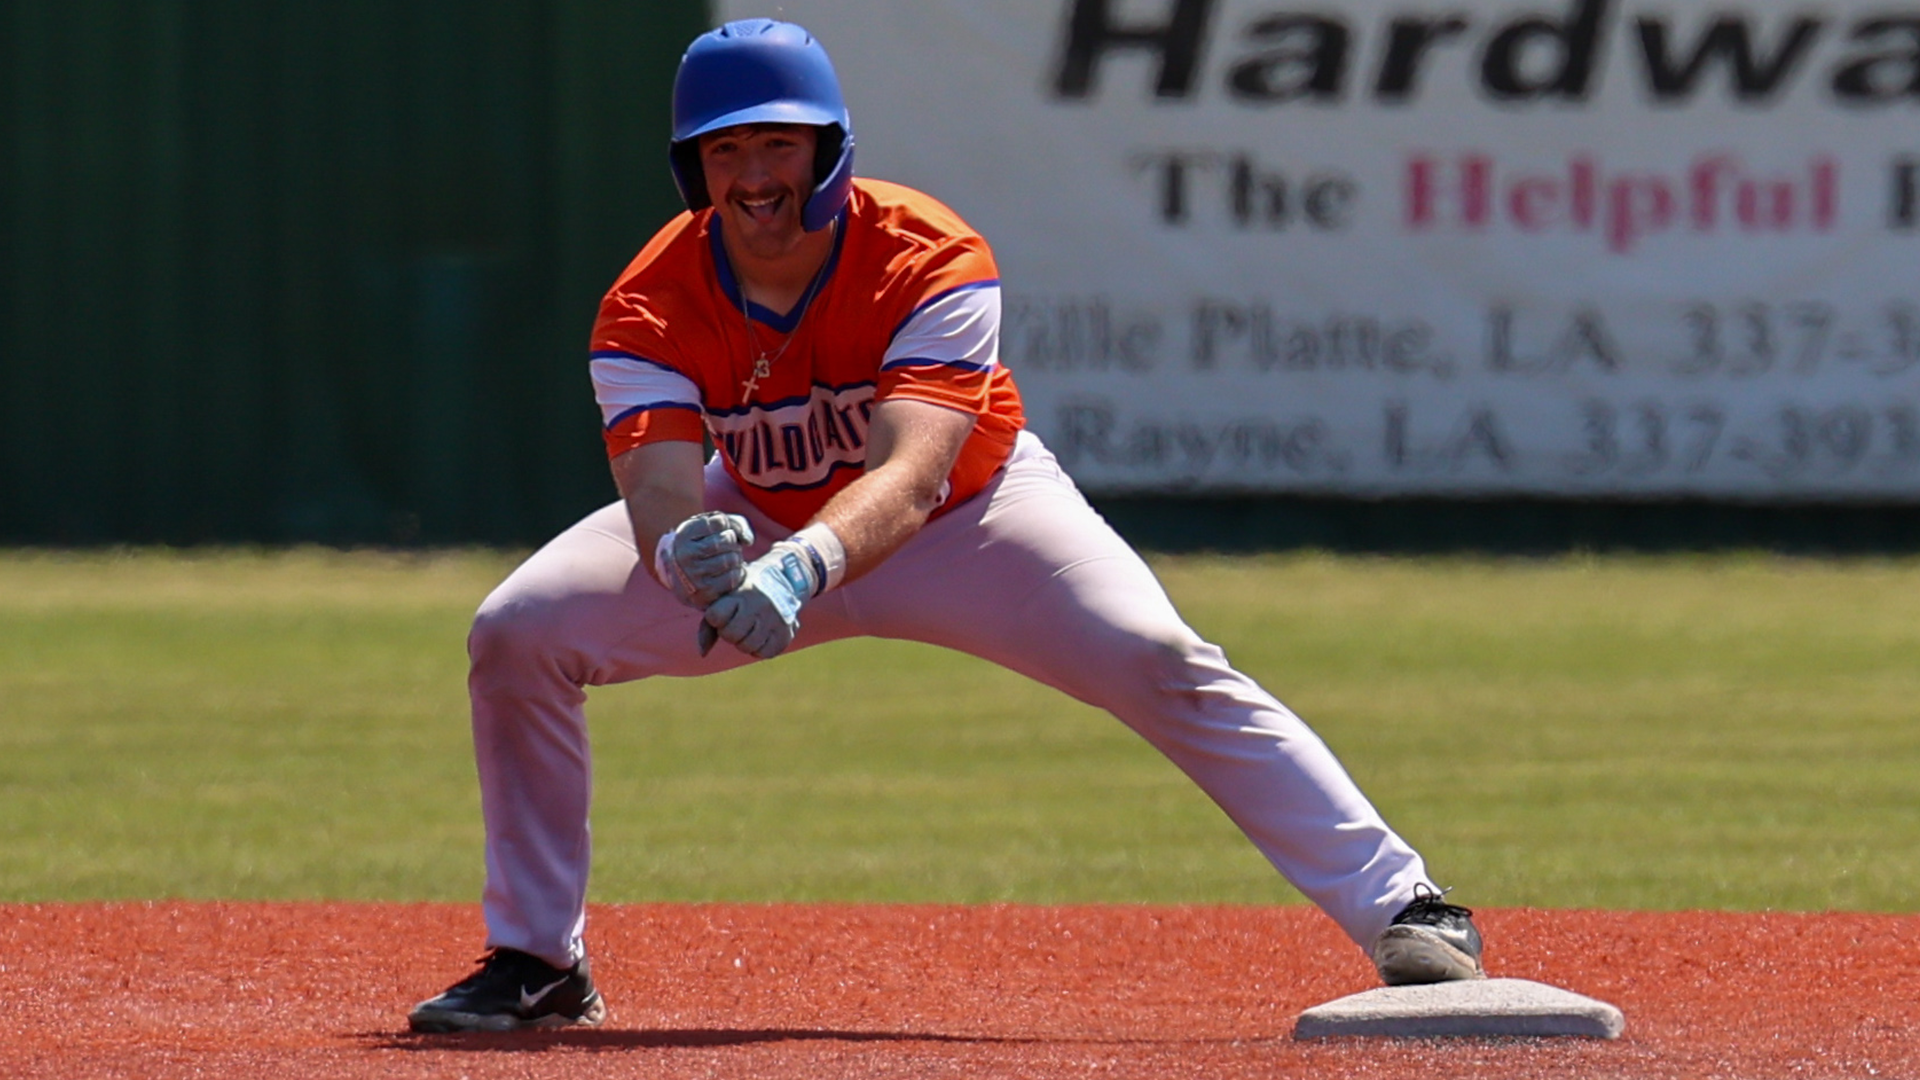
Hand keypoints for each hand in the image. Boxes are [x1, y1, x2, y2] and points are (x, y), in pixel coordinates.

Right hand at [654, 512, 753, 608]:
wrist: (683, 579)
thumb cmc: (702, 546)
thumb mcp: (710, 528)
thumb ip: (735, 524)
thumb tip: (748, 541)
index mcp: (684, 535)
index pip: (720, 521)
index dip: (726, 525)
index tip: (717, 532)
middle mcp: (686, 555)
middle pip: (727, 540)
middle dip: (732, 542)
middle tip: (724, 547)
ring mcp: (694, 575)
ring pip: (732, 559)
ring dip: (736, 558)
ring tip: (725, 559)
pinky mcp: (705, 593)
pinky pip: (733, 577)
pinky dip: (736, 573)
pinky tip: (727, 572)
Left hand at [698, 542, 818, 658]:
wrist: (784, 579)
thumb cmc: (746, 591)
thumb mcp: (729, 596)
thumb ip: (709, 623)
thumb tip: (702, 653)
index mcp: (741, 593)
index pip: (715, 616)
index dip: (716, 618)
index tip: (724, 612)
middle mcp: (759, 605)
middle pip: (731, 635)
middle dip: (730, 632)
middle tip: (737, 623)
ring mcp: (774, 620)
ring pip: (748, 647)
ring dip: (745, 642)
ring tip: (750, 629)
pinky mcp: (786, 633)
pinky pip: (765, 653)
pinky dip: (760, 648)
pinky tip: (762, 635)